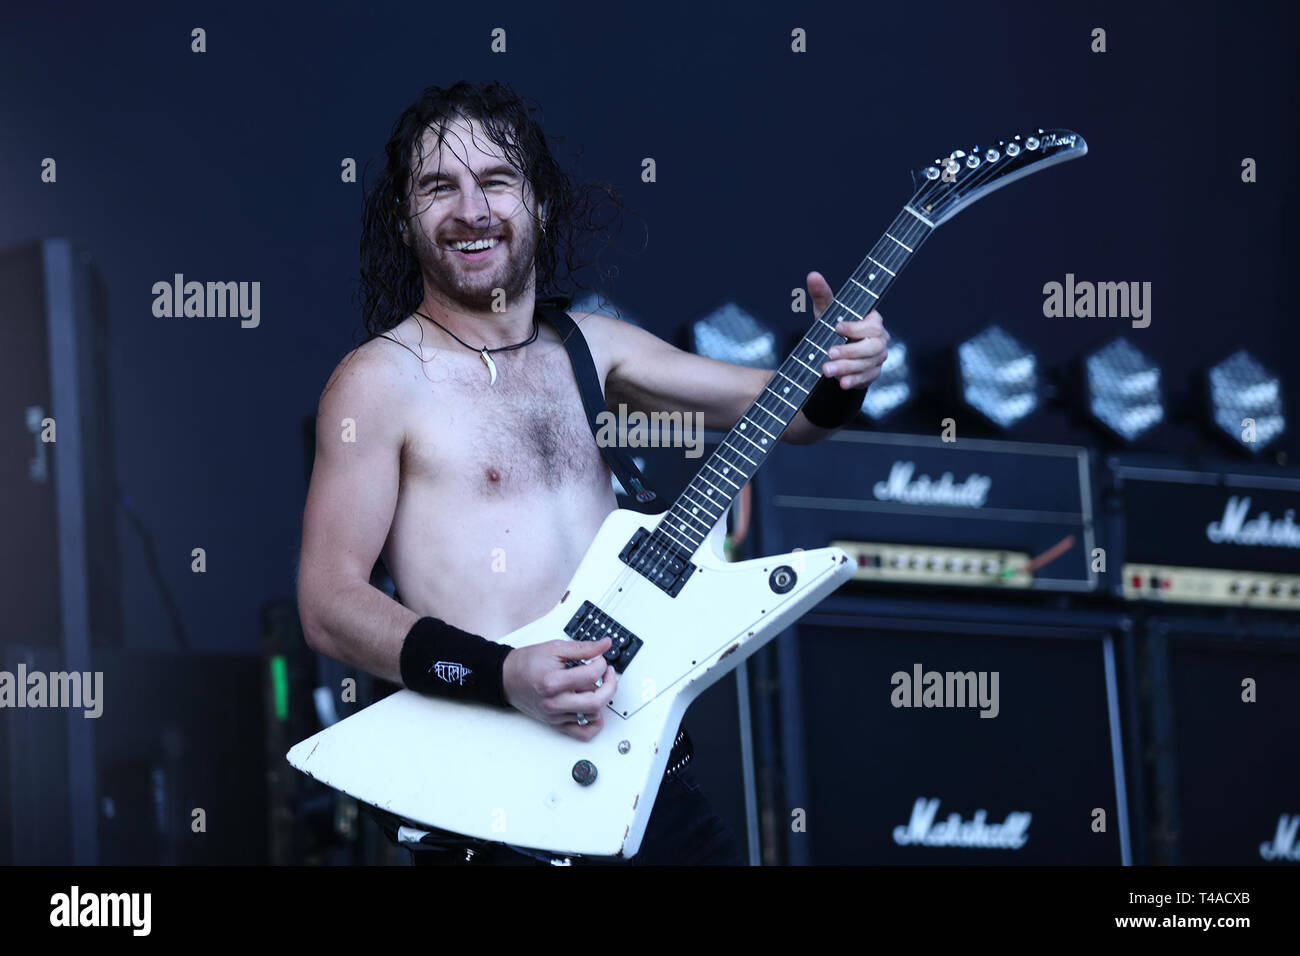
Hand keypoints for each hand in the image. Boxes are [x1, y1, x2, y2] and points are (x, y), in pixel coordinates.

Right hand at [502, 637, 617, 740]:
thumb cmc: (527, 663)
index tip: (600, 659)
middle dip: (610, 685)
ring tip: (597, 686)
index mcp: (553, 682)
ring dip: (602, 700)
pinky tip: (595, 710)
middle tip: (607, 673)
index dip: (601, 664)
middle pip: (596, 701)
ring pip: (592, 715)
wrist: (507, 677)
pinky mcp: (556, 724)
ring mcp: (556, 715)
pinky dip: (595, 724)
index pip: (590, 676)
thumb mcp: (555, 648)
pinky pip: (582, 733)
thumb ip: (583, 648)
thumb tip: (605, 645)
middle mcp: (554, 702)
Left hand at [807, 270, 889, 389]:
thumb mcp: (827, 310)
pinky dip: (853, 381)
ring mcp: (878, 358)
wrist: (835, 352)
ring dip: (846, 367)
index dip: (855, 327)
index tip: (836, 327)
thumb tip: (813, 276)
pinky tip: (841, 382)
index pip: (871, 324)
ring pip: (867, 364)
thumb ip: (822, 294)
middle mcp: (880, 339)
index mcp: (873, 321)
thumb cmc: (833, 326)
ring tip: (826, 370)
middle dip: (850, 351)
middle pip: (873, 347)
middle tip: (828, 353)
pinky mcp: (872, 373)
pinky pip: (866, 378)